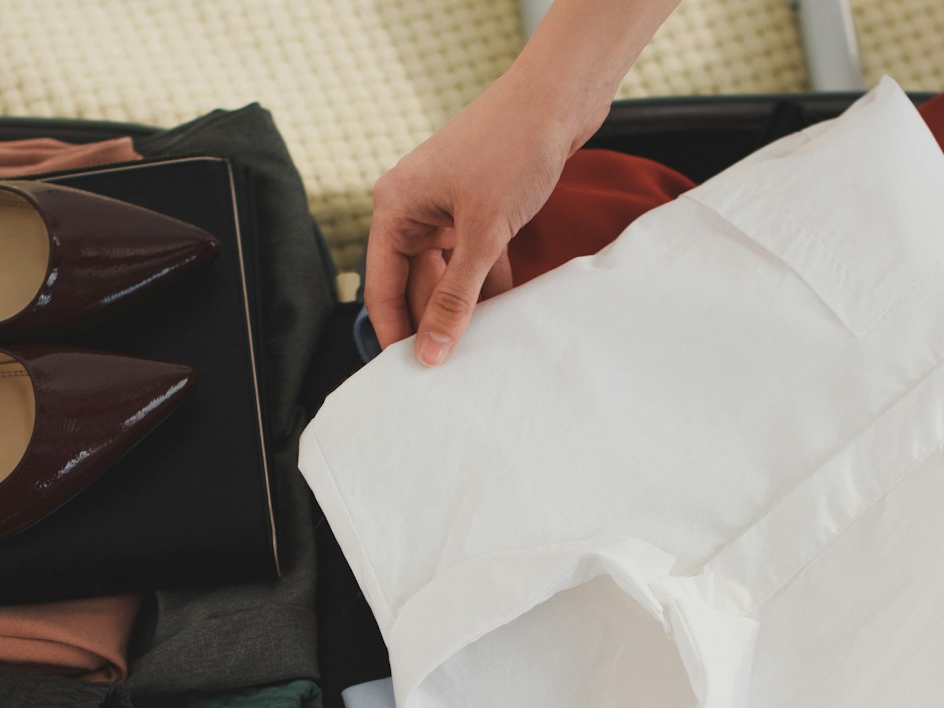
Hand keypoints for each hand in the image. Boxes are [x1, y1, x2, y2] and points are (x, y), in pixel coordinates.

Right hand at [363, 0, 680, 365]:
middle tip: (452, 371)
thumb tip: (433, 351)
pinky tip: (505, 316)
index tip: (412, 375)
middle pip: (414, 284)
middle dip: (433, 323)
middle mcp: (414, 208)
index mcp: (396, 208)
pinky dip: (488, 285)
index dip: (395, 333)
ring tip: (480, 350)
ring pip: (447, 274)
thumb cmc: (513, 148)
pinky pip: (474, 259)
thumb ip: (457, 296)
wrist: (560, 95)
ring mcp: (447, 207)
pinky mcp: (479, 206)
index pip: (383, 288)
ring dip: (464, 307)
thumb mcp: (483, 233)